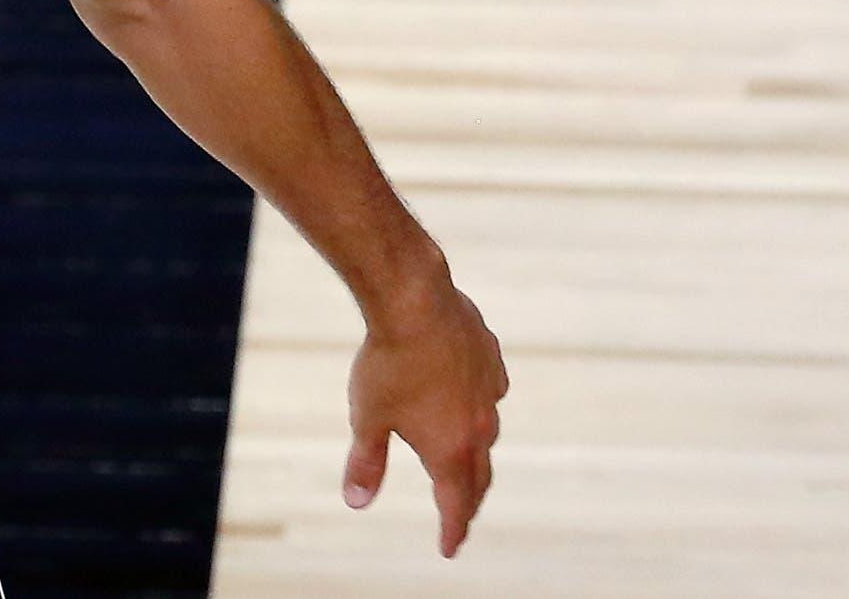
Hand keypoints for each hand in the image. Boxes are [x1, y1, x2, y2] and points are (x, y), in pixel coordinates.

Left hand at [342, 279, 508, 557]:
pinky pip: (490, 390)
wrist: (415, 300)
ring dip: (476, 453)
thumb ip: (365, 462)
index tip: (448, 547)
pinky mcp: (491, 358)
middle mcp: (479, 426)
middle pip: (479, 476)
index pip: (456, 504)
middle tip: (460, 516)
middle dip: (468, 500)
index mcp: (450, 449)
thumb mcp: (367, 418)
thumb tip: (357, 502)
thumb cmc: (387, 362)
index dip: (452, 529)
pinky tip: (469, 398)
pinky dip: (480, 404)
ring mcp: (490, 390)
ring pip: (488, 432)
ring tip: (464, 459)